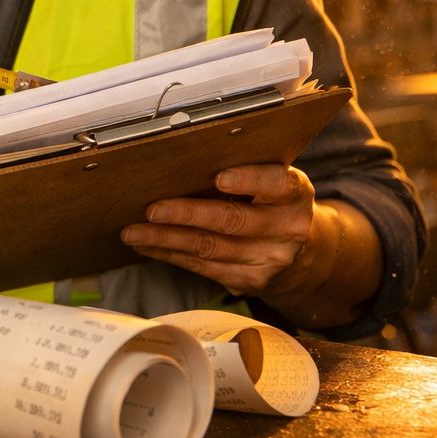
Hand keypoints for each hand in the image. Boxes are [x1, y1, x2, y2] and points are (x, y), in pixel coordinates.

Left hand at [119, 164, 316, 296]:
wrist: (303, 254)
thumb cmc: (273, 202)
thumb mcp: (274, 181)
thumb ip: (246, 169)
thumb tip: (184, 157)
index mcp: (294, 194)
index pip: (277, 183)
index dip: (249, 180)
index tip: (220, 178)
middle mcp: (287, 229)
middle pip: (232, 221)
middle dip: (187, 215)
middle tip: (152, 209)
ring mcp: (269, 259)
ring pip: (210, 248)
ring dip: (166, 239)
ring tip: (133, 231)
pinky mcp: (250, 280)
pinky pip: (203, 267)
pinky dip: (170, 255)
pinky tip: (148, 245)